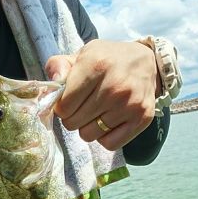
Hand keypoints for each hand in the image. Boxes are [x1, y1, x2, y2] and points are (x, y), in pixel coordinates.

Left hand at [45, 39, 159, 150]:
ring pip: (89, 135)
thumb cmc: (108, 61)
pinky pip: (109, 144)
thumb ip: (57, 67)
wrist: (147, 62)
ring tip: (97, 113)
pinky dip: (105, 137)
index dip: (61, 106)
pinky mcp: (141, 119)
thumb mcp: (82, 55)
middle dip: (73, 117)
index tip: (69, 101)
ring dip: (88, 127)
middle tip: (83, 106)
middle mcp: (114, 86)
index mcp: (96, 65)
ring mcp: (129, 104)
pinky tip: (109, 121)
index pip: (64, 106)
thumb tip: (50, 92)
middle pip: (73, 123)